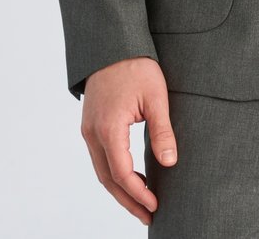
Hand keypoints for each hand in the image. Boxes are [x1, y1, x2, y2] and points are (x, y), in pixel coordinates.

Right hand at [80, 56, 177, 224]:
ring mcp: (89, 129)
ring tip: (141, 203)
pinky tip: (131, 177)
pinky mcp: (91, 124)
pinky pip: (100, 158)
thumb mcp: (156, 97)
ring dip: (120, 189)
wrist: (112, 43)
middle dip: (128, 200)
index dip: (138, 193)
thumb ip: (162, 131)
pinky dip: (114, 173)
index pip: (121, 173)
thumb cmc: (136, 66)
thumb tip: (170, 162)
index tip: (155, 205)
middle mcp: (93, 133)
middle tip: (148, 215)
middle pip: (108, 179)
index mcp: (108, 128)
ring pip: (101, 170)